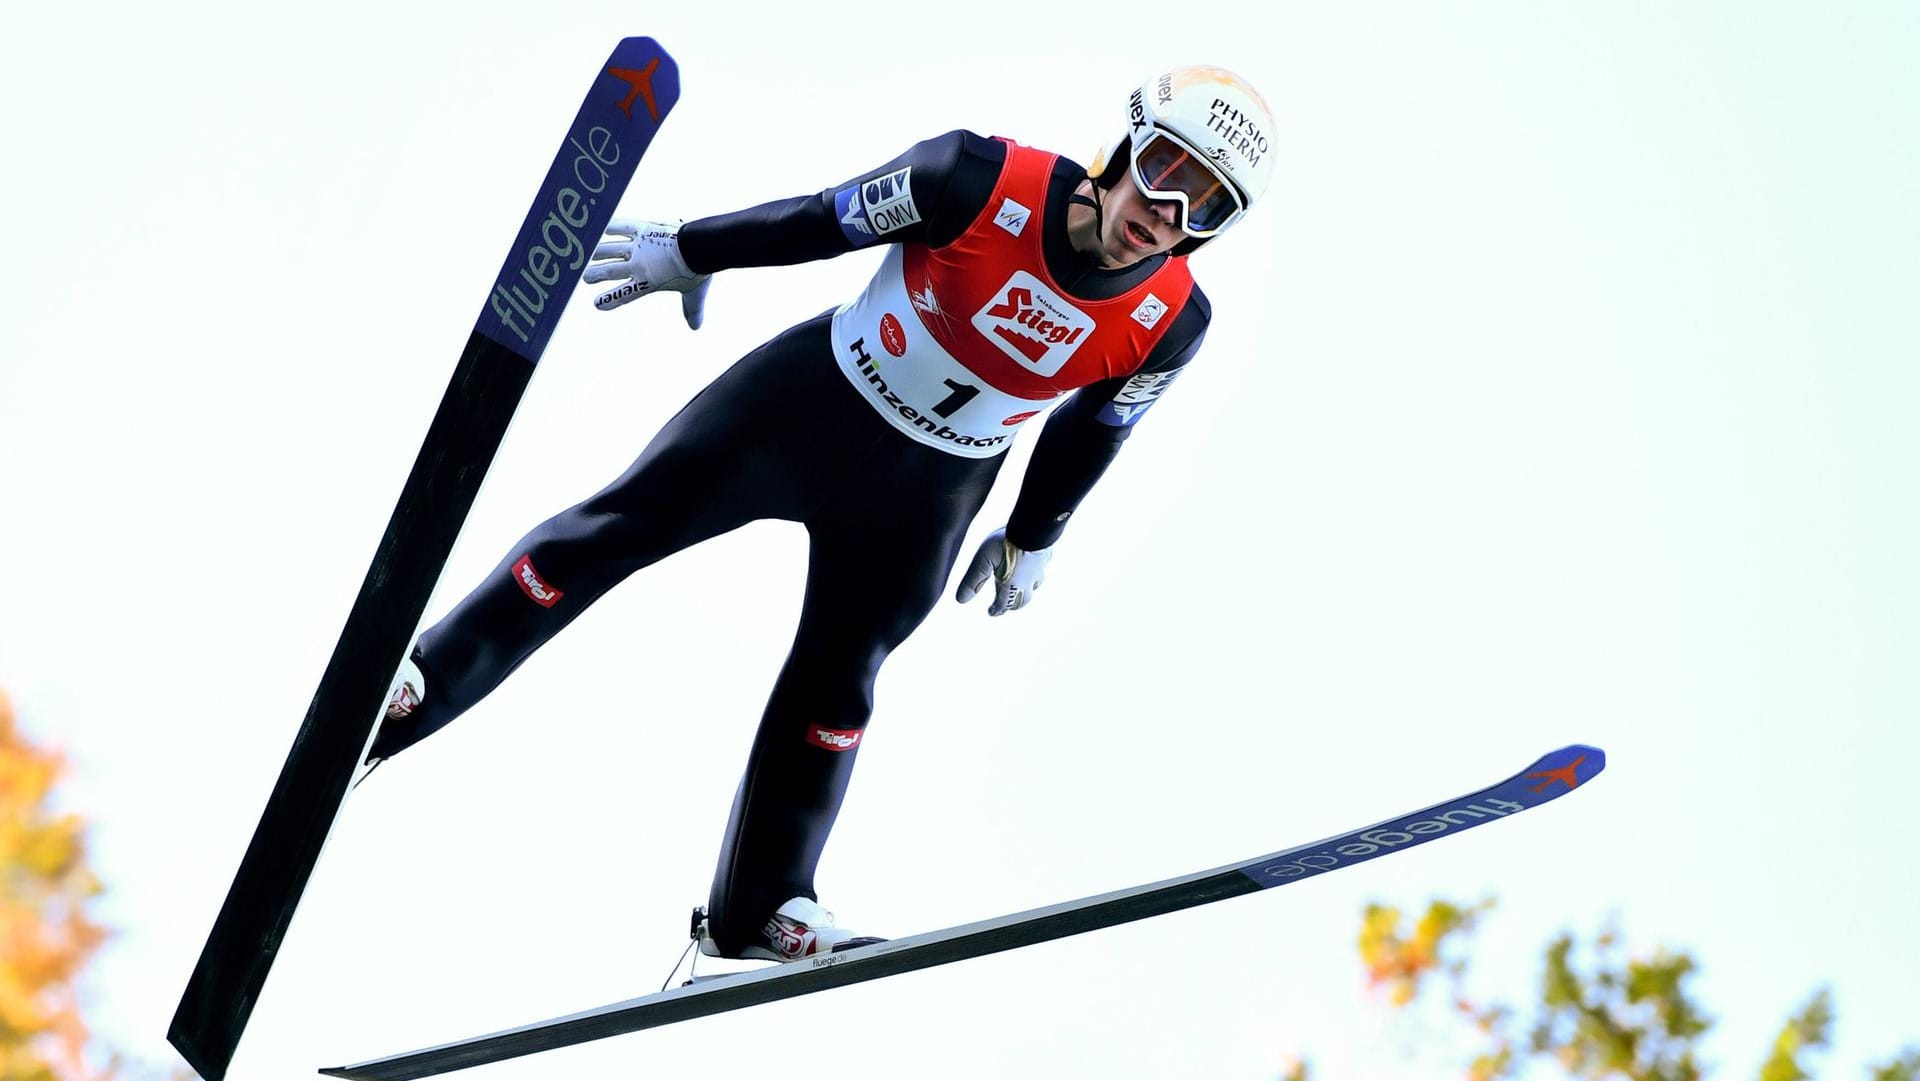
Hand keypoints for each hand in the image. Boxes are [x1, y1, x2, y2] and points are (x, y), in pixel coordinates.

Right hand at [583, 218, 711, 328]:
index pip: (624, 294)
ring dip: (597, 252)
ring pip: (610, 250)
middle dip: (595, 274)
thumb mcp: (694, 294)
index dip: (610, 299)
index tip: (597, 304)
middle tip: (585, 276)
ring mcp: (638, 246)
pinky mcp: (642, 229)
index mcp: (648, 282)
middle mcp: (638, 265)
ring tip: (588, 254)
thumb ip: (692, 310)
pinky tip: (600, 227)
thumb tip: (696, 327)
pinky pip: (621, 227)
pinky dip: (610, 227)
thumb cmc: (697, 271)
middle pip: (609, 271)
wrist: (698, 247)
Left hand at [955, 528, 1052, 616]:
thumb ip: (972, 581)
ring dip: (1026, 590)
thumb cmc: (1005, 544)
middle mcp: (1027, 582)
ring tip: (1020, 586)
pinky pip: (1041, 568)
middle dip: (1012, 604)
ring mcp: (1039, 570)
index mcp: (1011, 586)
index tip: (991, 612)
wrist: (1033, 527)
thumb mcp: (982, 562)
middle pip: (1021, 601)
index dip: (996, 610)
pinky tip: (1033, 566)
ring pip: (1034, 586)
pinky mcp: (1045, 557)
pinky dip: (1035, 572)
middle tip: (1005, 604)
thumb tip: (961, 600)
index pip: (1003, 605)